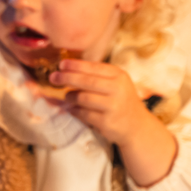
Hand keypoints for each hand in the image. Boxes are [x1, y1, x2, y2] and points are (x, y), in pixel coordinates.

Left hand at [50, 60, 176, 185]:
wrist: (136, 125)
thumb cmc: (121, 100)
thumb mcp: (116, 83)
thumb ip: (96, 76)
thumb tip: (67, 70)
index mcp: (119, 76)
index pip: (93, 67)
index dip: (75, 65)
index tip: (61, 64)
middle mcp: (117, 89)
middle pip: (86, 81)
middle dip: (66, 78)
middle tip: (53, 78)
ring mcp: (113, 106)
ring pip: (82, 98)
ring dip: (70, 97)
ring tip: (67, 97)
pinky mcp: (106, 122)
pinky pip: (83, 113)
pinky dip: (75, 110)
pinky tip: (73, 108)